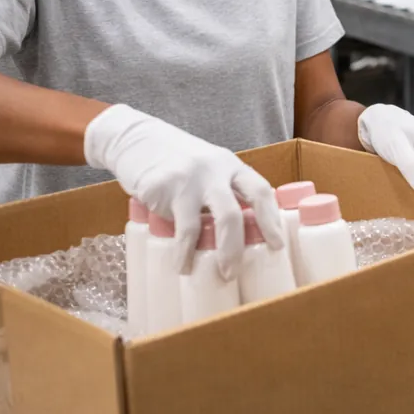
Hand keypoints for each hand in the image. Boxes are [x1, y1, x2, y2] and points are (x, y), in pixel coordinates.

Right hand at [85, 104, 282, 279]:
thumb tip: (241, 230)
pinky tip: (182, 265)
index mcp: (230, 165)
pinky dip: (184, 252)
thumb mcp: (208, 168)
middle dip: (241, 245)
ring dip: (222, 252)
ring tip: (221, 274)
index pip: (260, 190)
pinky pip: (181, 227)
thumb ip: (224, 190)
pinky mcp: (165, 188)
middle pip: (237, 211)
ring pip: (213, 220)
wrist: (134, 139)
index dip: (271, 219)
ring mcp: (190, 179)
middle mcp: (215, 170)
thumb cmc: (176, 160)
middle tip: (240, 269)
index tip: (278, 244)